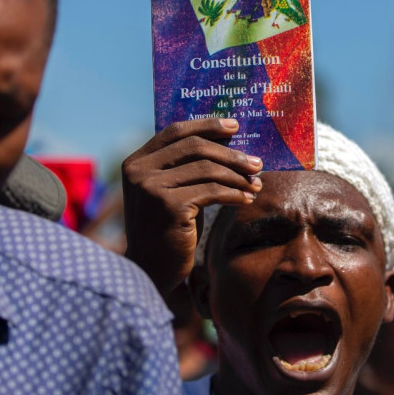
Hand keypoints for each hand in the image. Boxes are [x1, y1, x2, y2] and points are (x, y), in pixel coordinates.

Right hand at [122, 118, 262, 295]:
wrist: (151, 270)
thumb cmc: (168, 228)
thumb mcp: (172, 191)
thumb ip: (186, 167)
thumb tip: (228, 139)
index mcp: (136, 162)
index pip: (175, 131)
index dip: (206, 125)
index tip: (234, 125)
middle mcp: (139, 172)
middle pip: (194, 147)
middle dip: (231, 153)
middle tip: (257, 163)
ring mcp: (152, 188)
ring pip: (207, 169)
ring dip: (237, 176)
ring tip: (256, 184)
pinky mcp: (169, 206)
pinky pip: (211, 192)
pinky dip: (234, 194)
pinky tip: (246, 199)